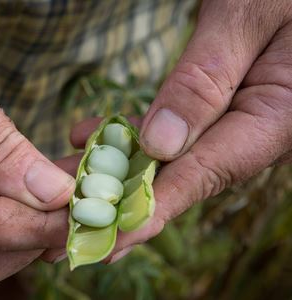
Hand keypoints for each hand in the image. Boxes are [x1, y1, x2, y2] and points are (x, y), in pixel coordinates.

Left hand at [51, 0, 291, 262]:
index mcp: (273, 118)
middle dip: (120, 200)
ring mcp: (233, 118)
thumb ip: (206, 82)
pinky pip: (170, 127)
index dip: (148, 211)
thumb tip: (160, 146)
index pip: (201, 175)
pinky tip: (91, 133)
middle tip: (67, 223)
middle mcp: (253, 128)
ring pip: (167, 154)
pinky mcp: (215, 103)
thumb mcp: (245, 20)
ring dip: (114, 168)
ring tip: (66, 179)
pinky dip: (129, 134)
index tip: (106, 239)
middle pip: (178, 175)